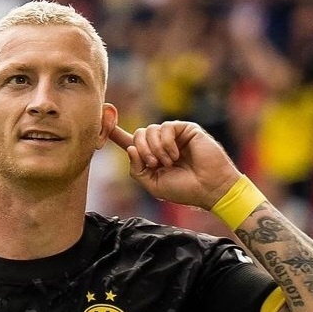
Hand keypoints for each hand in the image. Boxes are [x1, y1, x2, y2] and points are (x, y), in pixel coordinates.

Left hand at [109, 121, 240, 208]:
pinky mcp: (185, 129)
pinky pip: (165, 128)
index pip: (131, 144)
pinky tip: (175, 155)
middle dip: (141, 150)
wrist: (209, 187)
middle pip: (138, 135)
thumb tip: (130, 148)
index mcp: (152, 158)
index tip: (103, 121)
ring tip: (168, 162)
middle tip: (154, 164)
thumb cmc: (184, 189)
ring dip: (155, 149)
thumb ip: (137, 170)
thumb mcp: (153, 185)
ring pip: (150, 130)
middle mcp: (161, 145)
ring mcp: (173, 136)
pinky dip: (166, 144)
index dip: (117, 134)